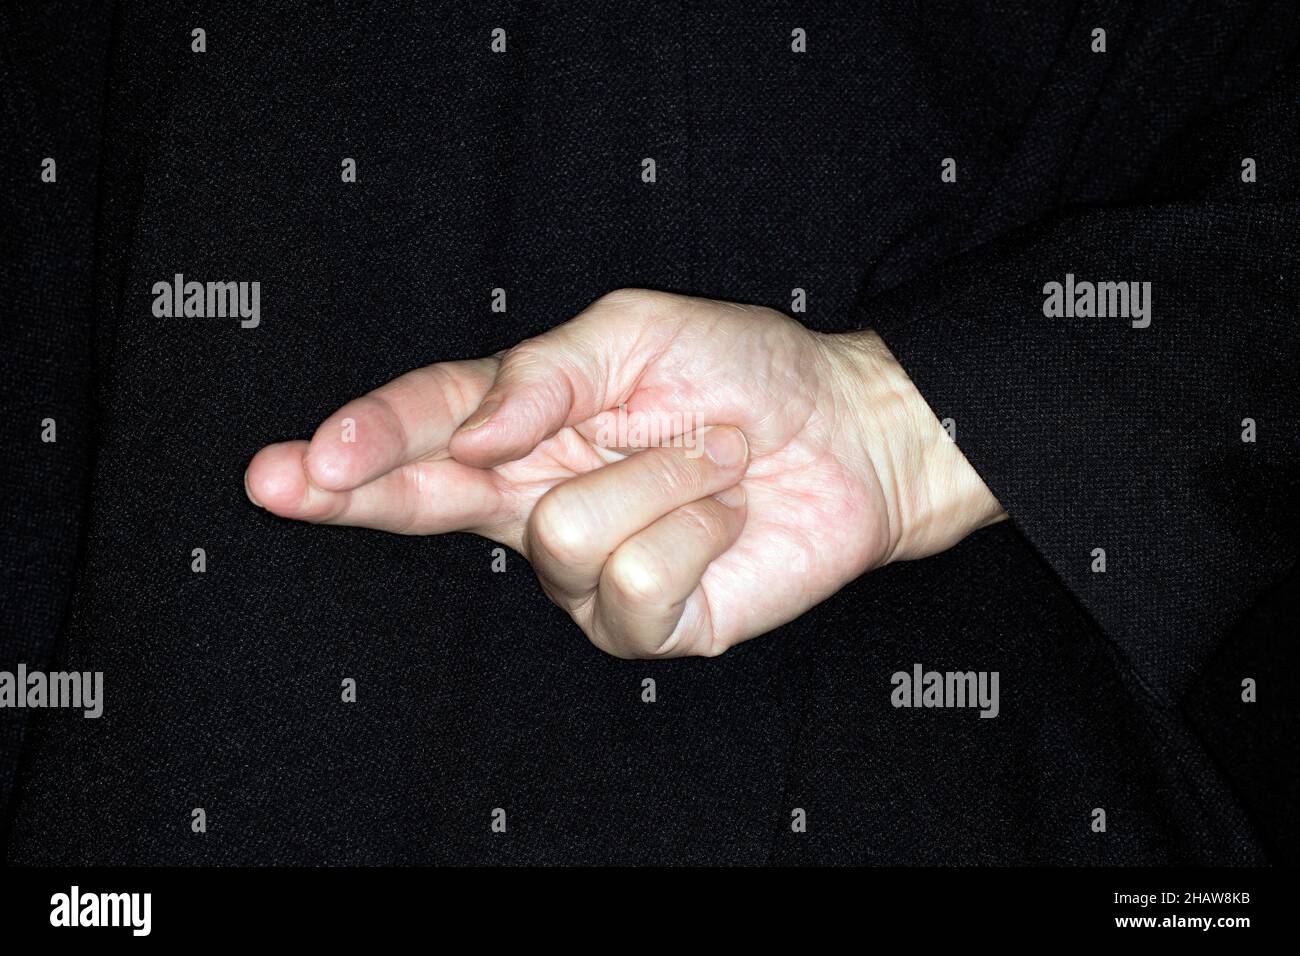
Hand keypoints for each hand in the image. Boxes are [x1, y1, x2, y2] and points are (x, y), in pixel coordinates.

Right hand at [245, 290, 1003, 657]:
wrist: (846, 434)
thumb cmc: (745, 373)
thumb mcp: (638, 332)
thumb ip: (546, 372)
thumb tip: (475, 431)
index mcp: (527, 425)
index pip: (425, 431)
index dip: (365, 441)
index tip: (302, 460)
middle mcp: (538, 499)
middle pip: (423, 505)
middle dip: (353, 488)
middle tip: (279, 479)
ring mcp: (584, 572)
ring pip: (564, 534)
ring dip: (660, 477)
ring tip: (712, 461)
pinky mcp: (642, 623)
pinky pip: (638, 580)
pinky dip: (696, 527)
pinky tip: (722, 513)